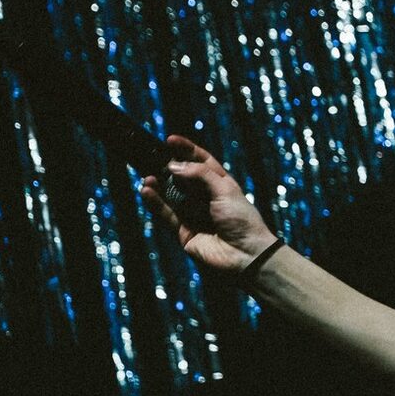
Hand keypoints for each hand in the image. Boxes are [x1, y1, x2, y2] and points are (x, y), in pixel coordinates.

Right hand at [139, 133, 275, 276]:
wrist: (247, 255)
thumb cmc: (242, 220)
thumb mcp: (224, 189)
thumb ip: (199, 175)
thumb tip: (173, 166)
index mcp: (221, 184)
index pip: (201, 161)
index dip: (186, 150)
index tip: (170, 140)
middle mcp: (206, 198)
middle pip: (182, 178)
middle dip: (167, 168)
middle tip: (151, 157)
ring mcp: (194, 215)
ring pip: (171, 196)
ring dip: (158, 186)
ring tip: (147, 177)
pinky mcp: (185, 232)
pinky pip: (167, 215)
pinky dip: (156, 204)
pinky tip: (147, 191)